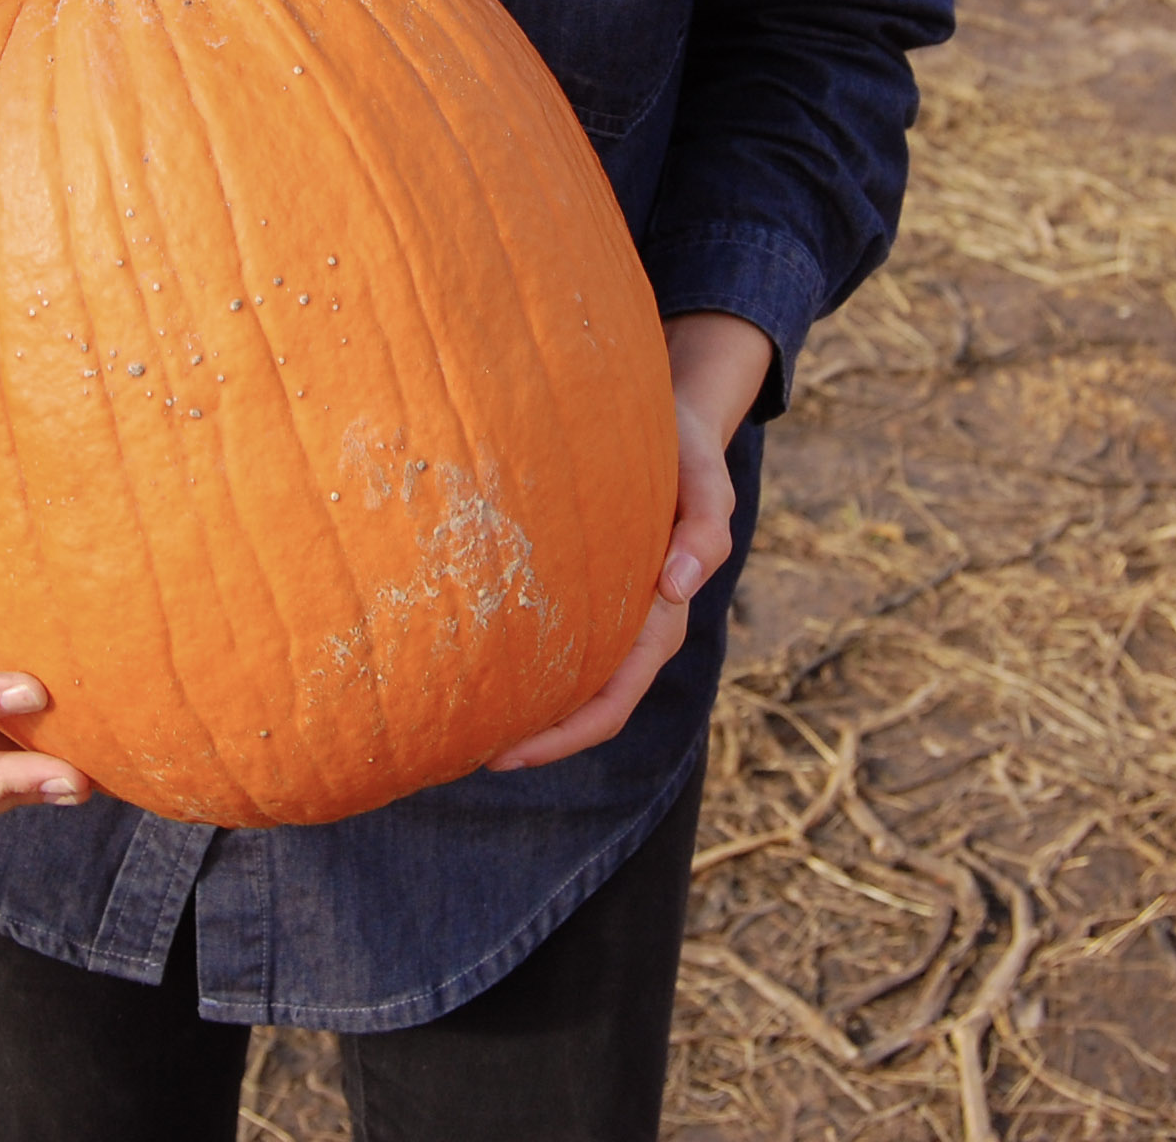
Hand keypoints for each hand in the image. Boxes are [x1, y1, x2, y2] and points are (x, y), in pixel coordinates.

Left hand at [490, 312, 770, 771]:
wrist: (675, 420)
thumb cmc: (688, 452)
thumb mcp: (706, 480)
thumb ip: (703, 530)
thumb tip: (677, 588)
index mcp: (662, 616)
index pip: (613, 699)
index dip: (564, 736)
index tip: (508, 754)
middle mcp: (635, 623)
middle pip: (586, 704)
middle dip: (536, 739)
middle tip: (474, 753)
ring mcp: (612, 607)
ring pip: (570, 677)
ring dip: (530, 707)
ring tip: (469, 722)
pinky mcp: (589, 583)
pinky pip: (558, 637)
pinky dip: (526, 659)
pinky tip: (483, 656)